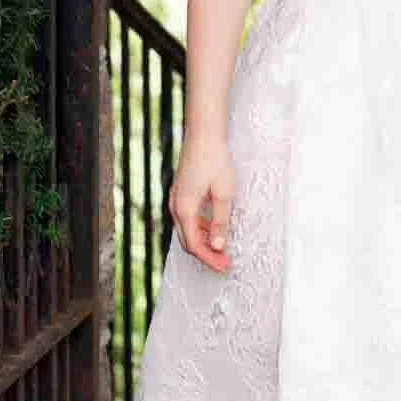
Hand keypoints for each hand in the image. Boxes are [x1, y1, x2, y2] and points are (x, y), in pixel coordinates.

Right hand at [169, 133, 235, 270]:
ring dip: (203, 242)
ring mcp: (176, 199)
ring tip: (221, 249)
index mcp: (185, 209)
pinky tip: (214, 229)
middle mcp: (176, 206)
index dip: (209, 259)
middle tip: (224, 263)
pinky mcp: (181, 193)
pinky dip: (200, 229)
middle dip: (206, 254)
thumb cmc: (215, 159)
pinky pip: (187, 219)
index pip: (195, 245)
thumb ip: (220, 221)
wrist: (203, 134)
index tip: (224, 266)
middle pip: (188, 241)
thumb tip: (219, 246)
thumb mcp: (224, 193)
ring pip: (187, 230)